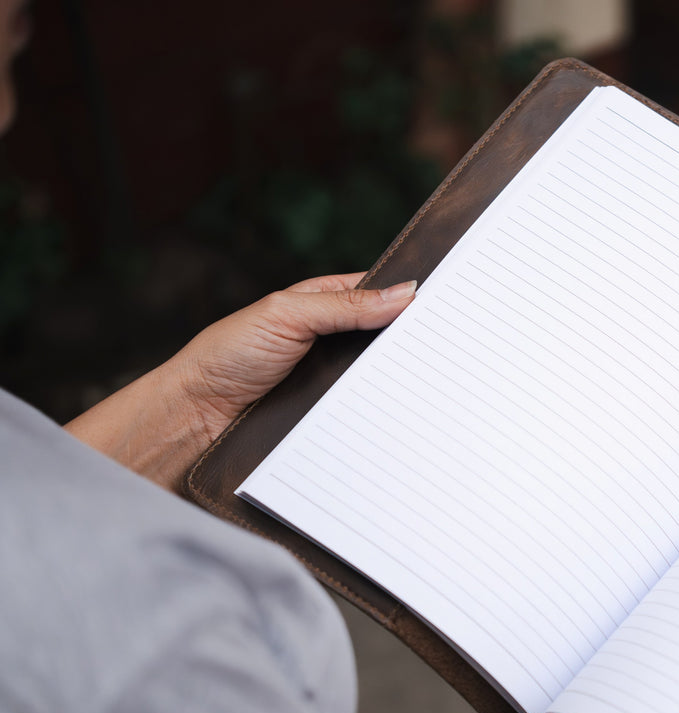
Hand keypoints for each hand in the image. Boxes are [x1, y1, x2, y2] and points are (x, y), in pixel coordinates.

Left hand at [64, 273, 416, 492]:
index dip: (411, 297)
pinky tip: (404, 416)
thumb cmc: (226, 355)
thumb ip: (346, 305)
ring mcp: (334, 381)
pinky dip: (383, 414)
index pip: (381, 294)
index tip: (447, 304)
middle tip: (449, 348)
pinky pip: (367, 413)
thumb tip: (405, 293)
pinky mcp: (332, 415)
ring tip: (435, 384)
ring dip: (401, 384)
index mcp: (325, 304)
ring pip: (381, 379)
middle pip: (388, 340)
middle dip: (414, 344)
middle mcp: (333, 341)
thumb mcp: (287, 314)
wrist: (194, 419)